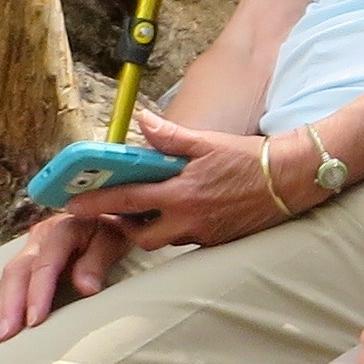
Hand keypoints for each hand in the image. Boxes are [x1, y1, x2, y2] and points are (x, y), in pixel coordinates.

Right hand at [0, 212, 136, 341]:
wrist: (107, 216)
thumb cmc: (113, 233)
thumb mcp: (113, 241)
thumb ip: (97, 262)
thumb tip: (86, 288)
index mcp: (62, 229)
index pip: (45, 264)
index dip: (38, 293)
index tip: (35, 321)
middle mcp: (41, 237)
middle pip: (18, 271)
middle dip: (10, 306)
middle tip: (5, 336)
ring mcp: (31, 248)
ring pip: (9, 277)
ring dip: (2, 309)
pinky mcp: (28, 259)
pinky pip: (11, 282)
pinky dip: (5, 305)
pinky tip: (2, 327)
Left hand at [111, 114, 296, 248]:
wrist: (289, 180)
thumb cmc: (249, 158)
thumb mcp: (208, 142)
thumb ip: (171, 137)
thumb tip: (142, 121)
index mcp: (182, 193)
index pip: (129, 201)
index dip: (98, 203)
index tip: (73, 205)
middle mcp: (190, 219)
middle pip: (140, 236)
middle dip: (122, 227)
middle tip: (112, 212)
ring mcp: (203, 234)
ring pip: (162, 241)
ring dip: (147, 229)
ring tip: (143, 211)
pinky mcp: (216, 242)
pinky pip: (184, 241)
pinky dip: (173, 229)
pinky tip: (177, 214)